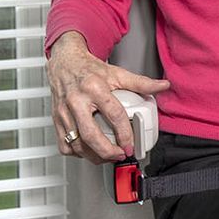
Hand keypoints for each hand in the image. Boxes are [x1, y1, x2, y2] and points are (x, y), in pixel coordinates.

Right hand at [47, 33, 171, 163]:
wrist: (65, 63)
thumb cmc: (89, 69)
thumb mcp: (117, 73)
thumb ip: (141, 83)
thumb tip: (162, 86)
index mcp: (94, 88)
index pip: (113, 114)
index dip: (125, 133)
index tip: (130, 144)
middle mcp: (76, 101)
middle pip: (90, 135)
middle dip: (107, 151)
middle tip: (120, 155)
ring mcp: (64, 112)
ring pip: (76, 143)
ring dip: (94, 156)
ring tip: (108, 155)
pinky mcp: (56, 120)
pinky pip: (64, 145)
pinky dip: (77, 153)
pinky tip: (89, 150)